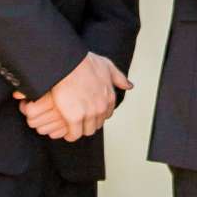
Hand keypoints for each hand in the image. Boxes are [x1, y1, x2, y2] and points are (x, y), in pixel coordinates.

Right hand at [16, 52, 130, 141]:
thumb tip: (130, 86)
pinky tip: (66, 132)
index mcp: (109, 97)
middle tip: (78, 119)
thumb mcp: (107, 66)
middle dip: (89, 122)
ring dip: (80, 130)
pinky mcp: (74, 118)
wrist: (68, 63)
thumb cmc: (84, 62)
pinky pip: (74, 134)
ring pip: (87, 131)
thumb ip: (119, 78)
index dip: (97, 114)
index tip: (89, 111)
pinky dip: (71, 135)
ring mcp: (89, 114)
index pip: (106, 114)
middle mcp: (102, 107)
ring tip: (72, 127)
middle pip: (97, 124)